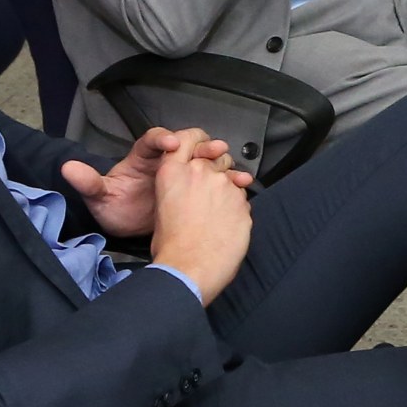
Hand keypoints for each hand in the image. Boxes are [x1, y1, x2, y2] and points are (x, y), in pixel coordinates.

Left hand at [59, 126, 251, 239]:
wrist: (127, 226)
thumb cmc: (113, 207)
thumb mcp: (98, 197)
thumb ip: (88, 182)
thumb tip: (68, 168)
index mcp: (141, 158)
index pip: (152, 140)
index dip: (162, 138)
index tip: (170, 143)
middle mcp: (165, 161)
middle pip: (186, 141)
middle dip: (198, 143)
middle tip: (211, 149)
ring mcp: (182, 175)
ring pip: (203, 157)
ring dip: (216, 157)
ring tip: (226, 162)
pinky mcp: (194, 190)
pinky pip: (214, 180)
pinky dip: (228, 178)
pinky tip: (240, 183)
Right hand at [144, 144, 252, 300]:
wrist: (188, 267)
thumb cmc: (171, 246)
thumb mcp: (162, 207)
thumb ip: (179, 189)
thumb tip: (190, 192)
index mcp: (173, 171)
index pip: (189, 138)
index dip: (199, 141)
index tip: (204, 148)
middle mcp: (200, 172)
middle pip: (216, 157)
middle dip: (217, 169)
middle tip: (211, 193)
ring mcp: (224, 185)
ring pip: (233, 179)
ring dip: (229, 192)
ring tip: (217, 217)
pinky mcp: (242, 201)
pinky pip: (243, 199)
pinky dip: (238, 209)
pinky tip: (227, 226)